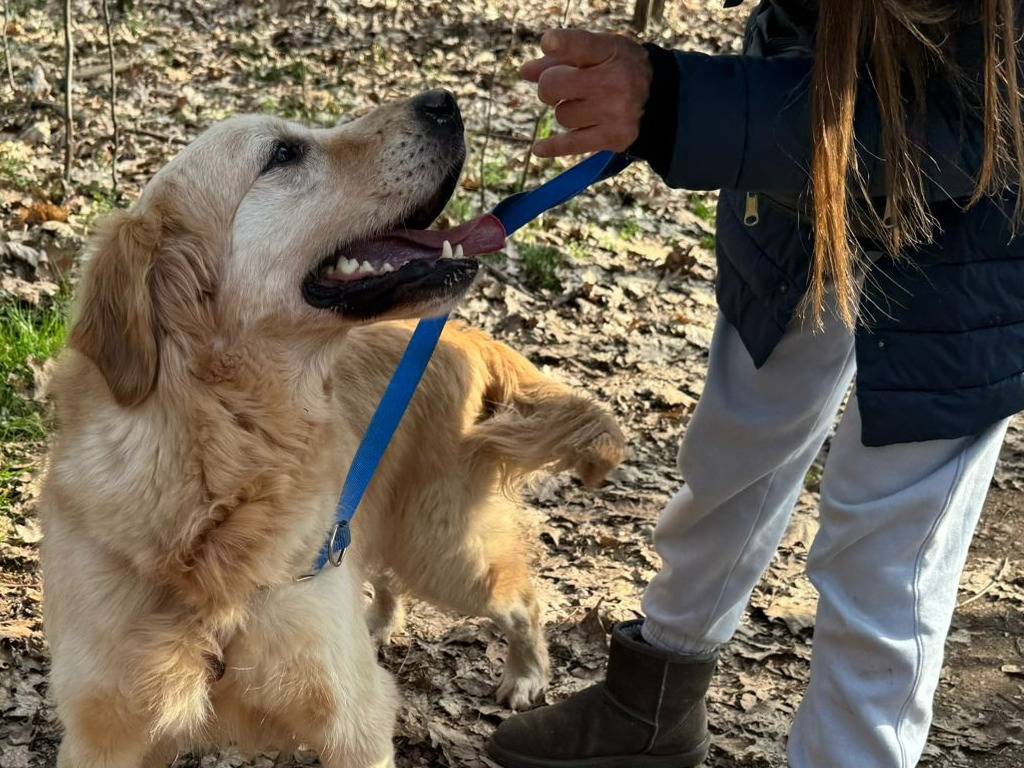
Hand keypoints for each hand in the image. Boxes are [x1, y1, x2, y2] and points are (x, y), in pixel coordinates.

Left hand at [521, 28, 651, 156]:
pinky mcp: (612, 138)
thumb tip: (525, 72)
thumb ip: (563, 57)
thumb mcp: (600, 52)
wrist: (663, 99)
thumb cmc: (621, 69)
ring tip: (585, 106)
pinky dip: (552, 147)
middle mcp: (614, 82)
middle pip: (553, 86)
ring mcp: (614, 113)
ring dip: (566, 112)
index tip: (549, 42)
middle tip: (561, 87)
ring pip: (562, 116)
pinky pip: (570, 144)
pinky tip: (538, 149)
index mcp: (611, 52)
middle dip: (550, 87)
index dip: (562, 43)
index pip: (581, 45)